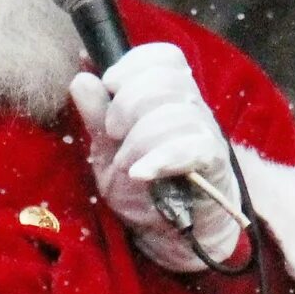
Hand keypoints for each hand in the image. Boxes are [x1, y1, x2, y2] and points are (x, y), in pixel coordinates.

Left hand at [67, 42, 242, 271]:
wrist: (174, 236)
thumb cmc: (145, 191)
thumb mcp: (107, 153)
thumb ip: (95, 115)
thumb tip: (81, 76)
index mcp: (170, 97)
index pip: (164, 56)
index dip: (132, 65)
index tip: (110, 88)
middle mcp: (193, 109)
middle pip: (166, 80)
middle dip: (127, 105)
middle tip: (113, 134)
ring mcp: (206, 135)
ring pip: (176, 114)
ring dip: (139, 141)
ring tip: (126, 165)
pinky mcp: (213, 165)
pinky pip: (192, 148)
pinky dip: (160, 159)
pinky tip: (141, 174)